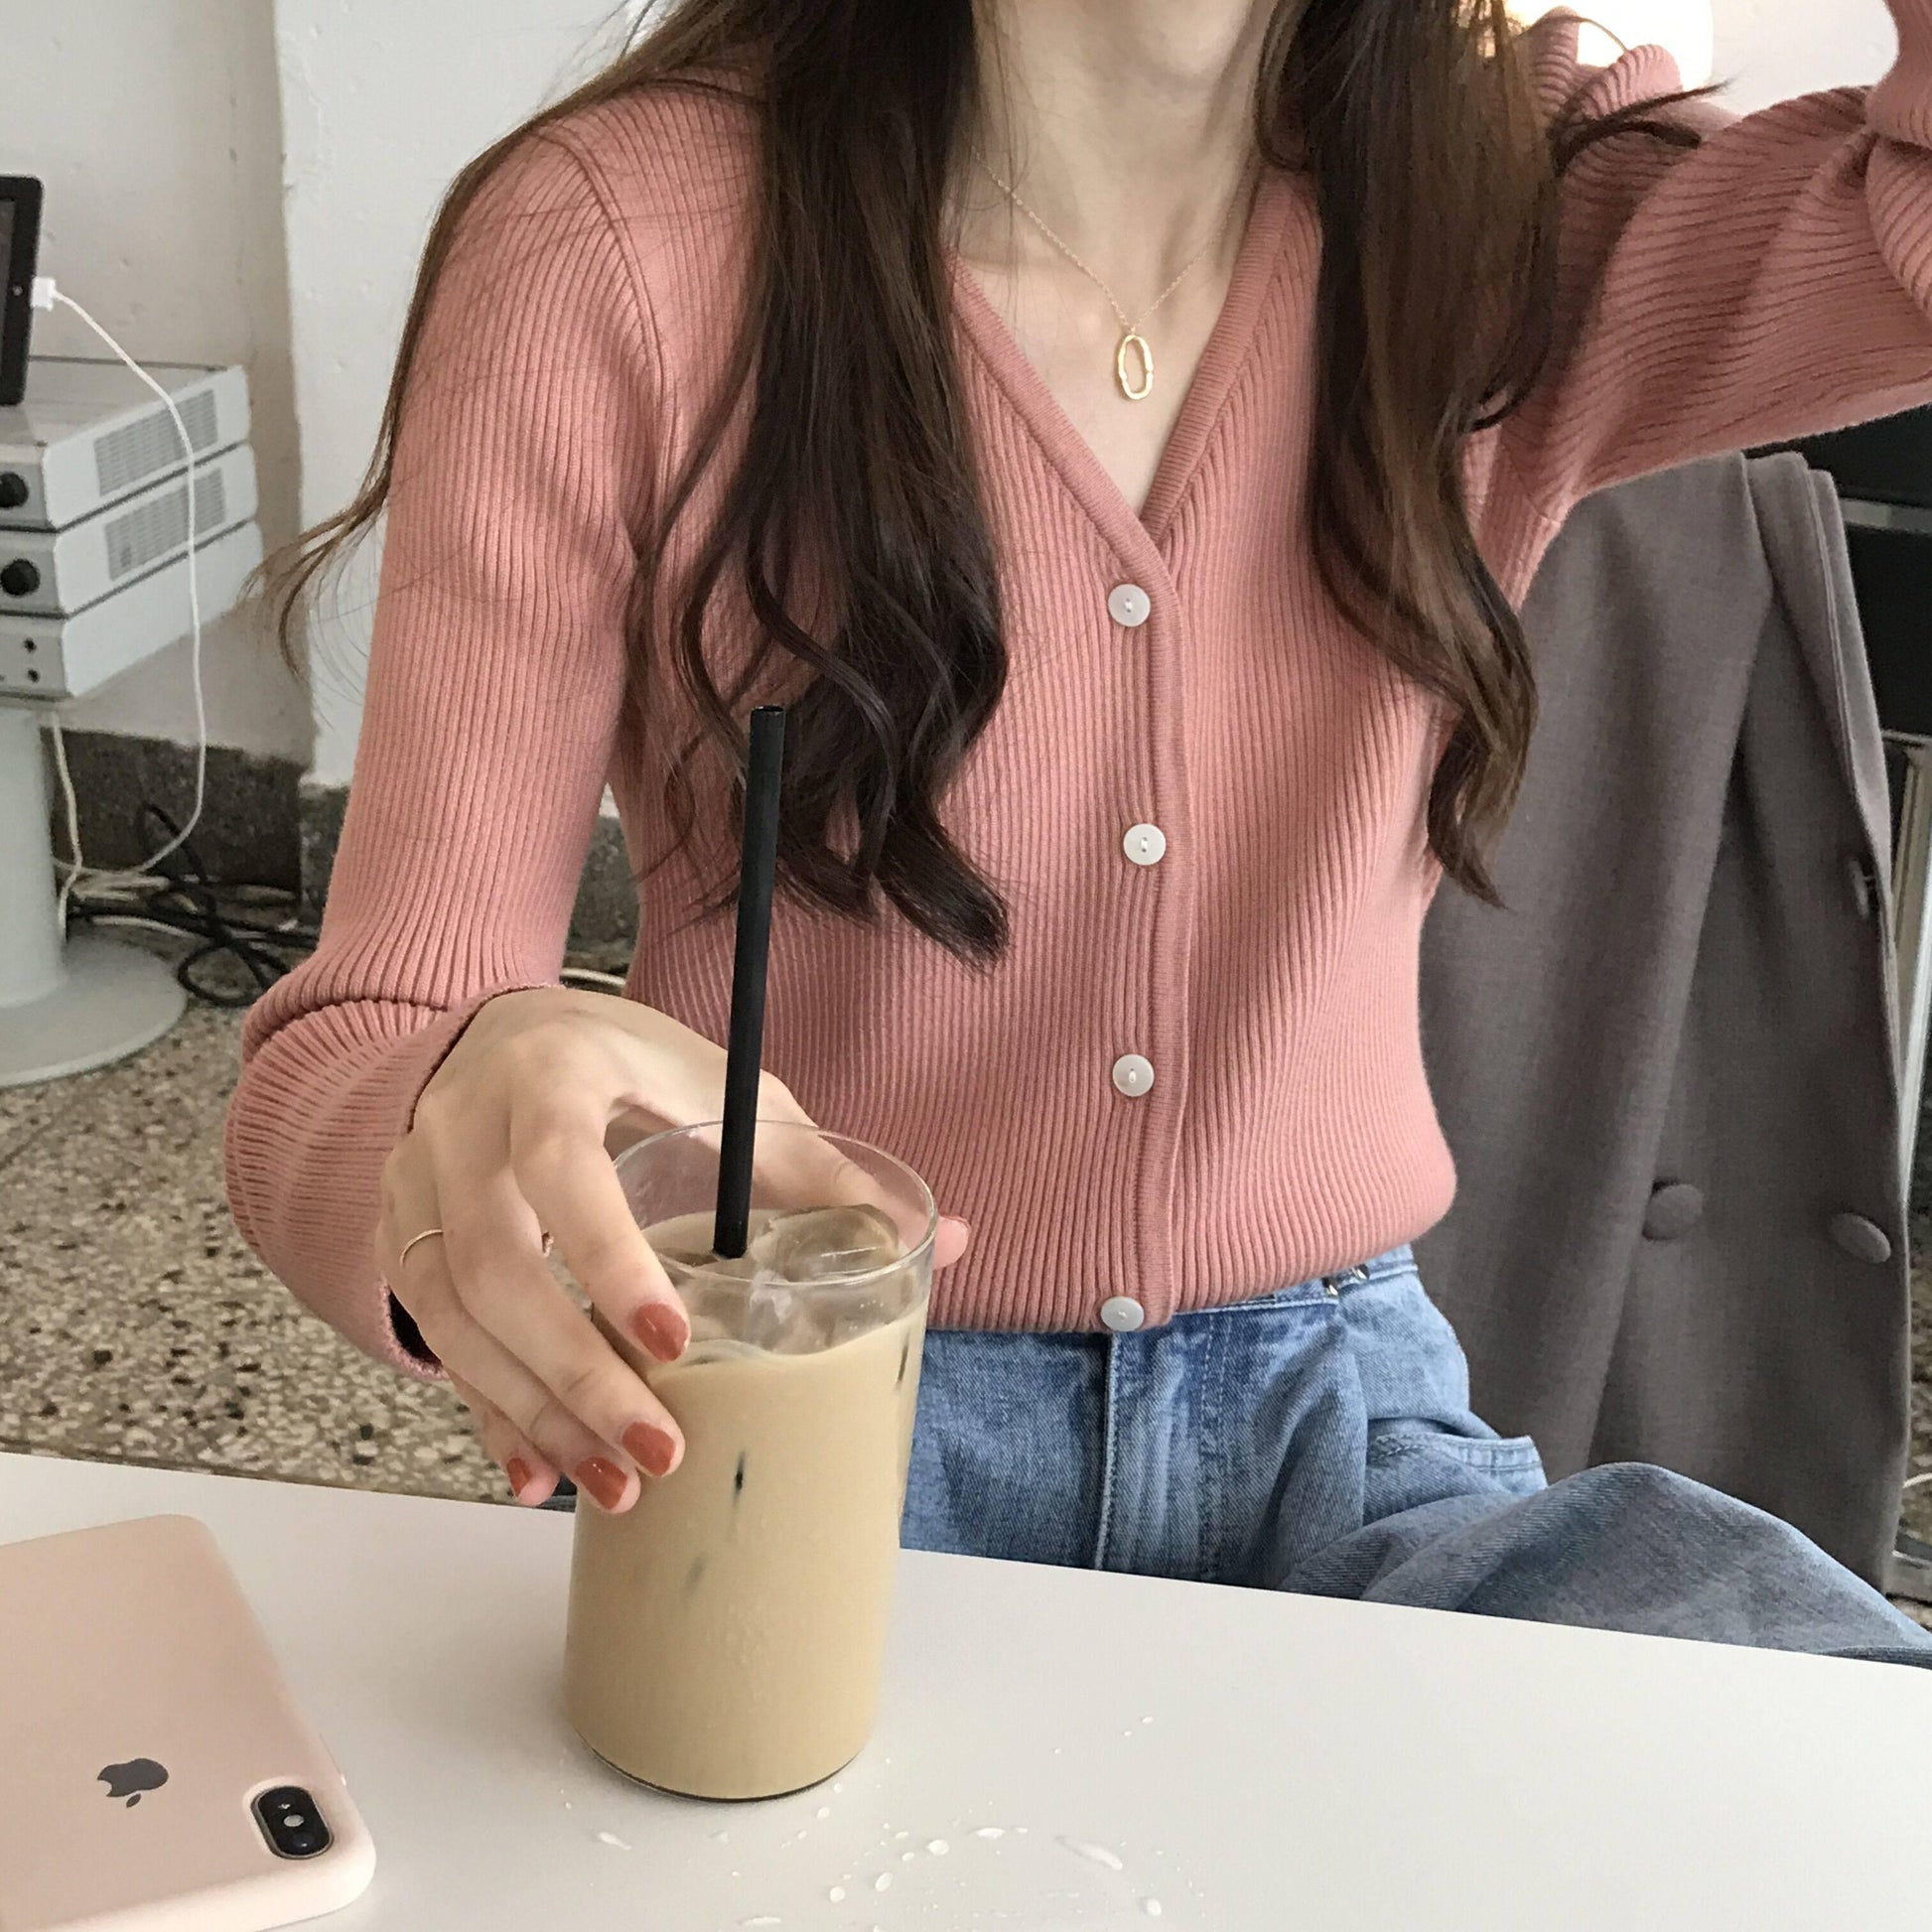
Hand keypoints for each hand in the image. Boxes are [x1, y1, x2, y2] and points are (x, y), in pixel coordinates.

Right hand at [373, 986, 968, 1510]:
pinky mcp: (401, 1239)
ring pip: (453, 1317)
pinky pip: (434, 1340)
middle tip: (660, 1447)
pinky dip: (490, 1413)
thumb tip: (942, 1242)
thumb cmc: (628, 1064)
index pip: (561, 1168)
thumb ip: (815, 1168)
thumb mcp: (721, 1089)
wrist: (506, 1038)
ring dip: (534, 1411)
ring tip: (618, 1484)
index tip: (674, 1339)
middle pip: (495, 1265)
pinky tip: (540, 1475)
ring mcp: (415, 1187)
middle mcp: (463, 1129)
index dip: (608, 1258)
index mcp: (551, 1074)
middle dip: (576, 1371)